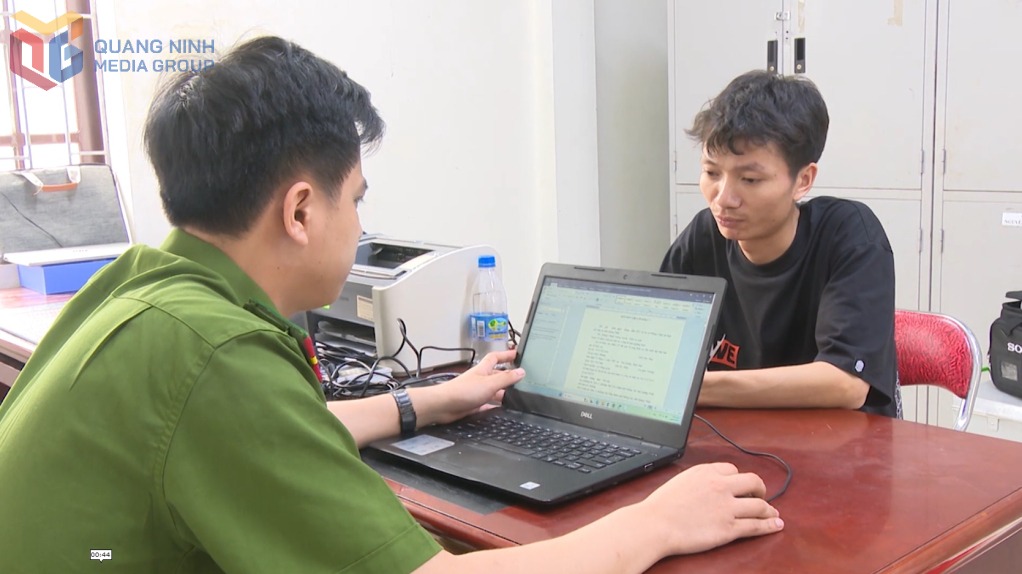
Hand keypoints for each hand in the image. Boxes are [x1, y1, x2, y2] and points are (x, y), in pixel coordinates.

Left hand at [412, 350, 524, 426]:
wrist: (443, 406)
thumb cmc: (462, 391)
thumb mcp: (489, 384)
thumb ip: (506, 378)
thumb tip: (521, 371)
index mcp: (482, 370)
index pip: (495, 358)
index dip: (506, 355)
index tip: (516, 354)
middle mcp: (479, 379)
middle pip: (496, 375)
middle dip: (507, 376)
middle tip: (520, 378)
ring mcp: (475, 392)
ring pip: (492, 391)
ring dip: (502, 393)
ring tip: (515, 397)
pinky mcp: (472, 404)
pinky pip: (486, 404)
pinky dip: (494, 406)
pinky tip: (500, 410)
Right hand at [641, 462, 782, 555]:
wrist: (656, 524)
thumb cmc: (661, 506)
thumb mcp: (680, 481)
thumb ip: (698, 480)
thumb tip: (706, 486)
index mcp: (706, 472)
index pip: (733, 469)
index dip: (739, 479)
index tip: (741, 486)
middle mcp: (720, 486)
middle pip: (753, 482)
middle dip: (760, 489)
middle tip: (761, 496)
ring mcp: (727, 508)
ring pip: (759, 505)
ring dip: (769, 510)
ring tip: (773, 513)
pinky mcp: (729, 528)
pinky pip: (755, 526)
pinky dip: (769, 525)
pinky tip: (776, 525)